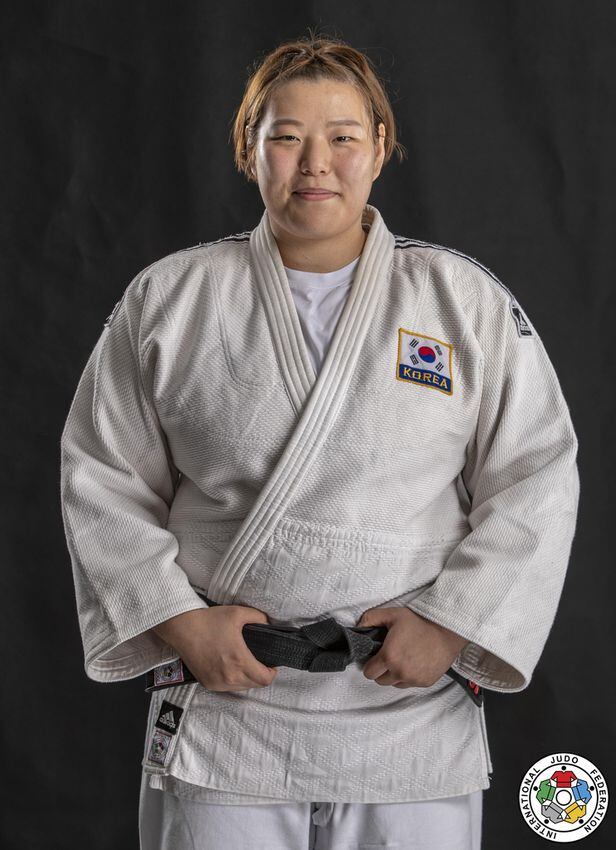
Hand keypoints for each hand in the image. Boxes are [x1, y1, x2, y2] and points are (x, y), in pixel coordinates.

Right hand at [150, 605, 277, 691]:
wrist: (183, 628)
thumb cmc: (210, 621)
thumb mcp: (238, 613)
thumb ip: (258, 618)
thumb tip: (268, 624)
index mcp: (240, 660)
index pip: (264, 679)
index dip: (272, 673)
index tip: (271, 664)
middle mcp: (229, 676)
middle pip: (255, 685)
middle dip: (261, 675)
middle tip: (259, 662)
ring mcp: (217, 683)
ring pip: (241, 688)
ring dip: (247, 679)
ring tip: (245, 664)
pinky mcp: (208, 684)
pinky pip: (227, 688)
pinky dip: (233, 681)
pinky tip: (231, 668)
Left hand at [357, 606, 468, 688]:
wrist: (446, 632)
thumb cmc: (419, 622)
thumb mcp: (392, 614)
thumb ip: (371, 619)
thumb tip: (358, 627)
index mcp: (389, 656)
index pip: (369, 672)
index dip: (370, 664)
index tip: (376, 656)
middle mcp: (400, 672)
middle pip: (380, 680)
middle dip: (381, 670)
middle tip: (388, 656)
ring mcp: (413, 679)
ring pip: (394, 683)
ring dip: (393, 674)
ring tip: (402, 659)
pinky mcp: (425, 683)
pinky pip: (408, 684)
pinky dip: (407, 677)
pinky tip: (413, 663)